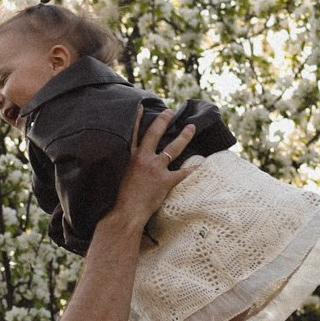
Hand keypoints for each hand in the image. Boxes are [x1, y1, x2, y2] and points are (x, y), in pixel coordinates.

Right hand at [103, 107, 197, 238]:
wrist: (125, 213)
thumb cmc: (119, 199)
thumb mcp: (118, 178)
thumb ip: (126, 168)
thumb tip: (131, 166)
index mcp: (130, 158)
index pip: (134, 134)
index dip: (138, 119)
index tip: (142, 107)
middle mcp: (143, 159)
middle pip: (155, 134)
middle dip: (164, 121)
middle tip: (171, 112)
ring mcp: (155, 169)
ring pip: (173, 148)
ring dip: (184, 137)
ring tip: (191, 128)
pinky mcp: (165, 181)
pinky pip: (183, 173)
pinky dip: (193, 168)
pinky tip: (201, 163)